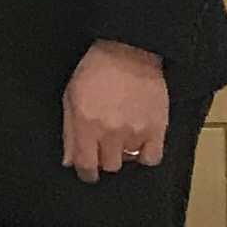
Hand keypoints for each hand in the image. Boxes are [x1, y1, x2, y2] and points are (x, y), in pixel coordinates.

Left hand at [60, 40, 172, 182]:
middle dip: (103, 159)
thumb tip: (69, 161)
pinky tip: (138, 144)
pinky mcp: (157, 129)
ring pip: (128, 161)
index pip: (86, 163)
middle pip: (108, 165)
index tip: (87, 172)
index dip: (85, 172)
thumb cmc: (94, 71)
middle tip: (103, 148)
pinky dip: (144, 155)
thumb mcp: (70, 97)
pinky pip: (151, 158)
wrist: (128, 54)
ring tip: (120, 137)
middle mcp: (110, 132)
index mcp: (85, 124)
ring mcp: (135, 131)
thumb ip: (69, 132)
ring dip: (122, 153)